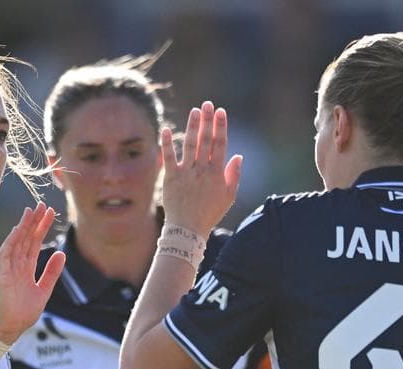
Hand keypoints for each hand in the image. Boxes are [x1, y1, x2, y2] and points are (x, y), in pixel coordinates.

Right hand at [0, 203, 66, 342]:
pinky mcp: (2, 275)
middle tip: (43, 205)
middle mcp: (16, 265)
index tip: (49, 214)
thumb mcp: (44, 290)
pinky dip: (11, 241)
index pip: (34, 243)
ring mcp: (8, 269)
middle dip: (34, 222)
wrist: (11, 328)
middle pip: (26, 239)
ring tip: (31, 211)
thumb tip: (62, 253)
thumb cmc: (24, 312)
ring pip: (16, 242)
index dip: (41, 228)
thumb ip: (52, 272)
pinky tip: (18, 230)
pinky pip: (5, 254)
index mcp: (26, 268)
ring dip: (23, 227)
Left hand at [160, 101, 242, 235]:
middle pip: (206, 141)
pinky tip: (165, 130)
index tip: (221, 111)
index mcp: (216, 174)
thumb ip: (234, 176)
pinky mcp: (171, 178)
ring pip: (190, 145)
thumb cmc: (210, 213)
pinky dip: (166, 144)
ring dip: (193, 127)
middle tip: (208, 104)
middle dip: (207, 121)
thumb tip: (238, 156)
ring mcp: (186, 173)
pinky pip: (168, 158)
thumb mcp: (228, 197)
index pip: (220, 145)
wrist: (188, 229)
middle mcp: (202, 170)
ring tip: (194, 111)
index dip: (221, 127)